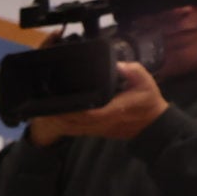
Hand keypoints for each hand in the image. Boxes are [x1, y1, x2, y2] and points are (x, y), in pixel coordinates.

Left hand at [28, 63, 166, 145]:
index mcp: (113, 110)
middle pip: (74, 123)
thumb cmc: (148, 101)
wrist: (152, 124)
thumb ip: (132, 71)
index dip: (72, 109)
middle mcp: (102, 122)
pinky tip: (55, 115)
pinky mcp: (95, 131)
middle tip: (43, 103)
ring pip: (72, 128)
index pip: (88, 113)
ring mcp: (97, 129)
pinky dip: (64, 124)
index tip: (59, 101)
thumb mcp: (145, 81)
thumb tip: (117, 64)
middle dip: (58, 115)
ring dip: (58, 120)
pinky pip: (76, 130)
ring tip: (45, 108)